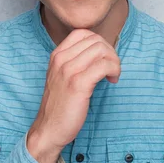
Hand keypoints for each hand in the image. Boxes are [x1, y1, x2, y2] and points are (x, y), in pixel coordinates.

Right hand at [28, 29, 120, 153]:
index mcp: (57, 56)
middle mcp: (61, 60)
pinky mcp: (78, 84)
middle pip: (95, 40)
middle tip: (112, 69)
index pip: (83, 33)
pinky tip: (112, 81)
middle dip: (110, 53)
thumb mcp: (61, 77)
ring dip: (114, 62)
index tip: (103, 59)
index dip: (99, 43)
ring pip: (101, 50)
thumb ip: (74, 62)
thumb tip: (99, 53)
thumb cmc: (59, 106)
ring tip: (113, 75)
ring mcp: (68, 71)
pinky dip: (114, 70)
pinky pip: (104, 66)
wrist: (49, 129)